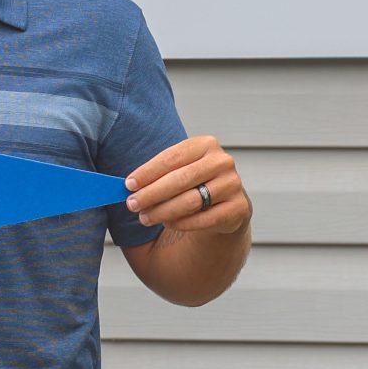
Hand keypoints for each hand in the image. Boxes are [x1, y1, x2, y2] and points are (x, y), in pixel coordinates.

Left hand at [127, 135, 251, 233]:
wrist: (225, 205)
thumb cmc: (194, 184)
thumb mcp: (179, 170)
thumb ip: (158, 174)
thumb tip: (128, 185)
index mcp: (206, 144)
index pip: (172, 157)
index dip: (148, 172)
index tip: (129, 184)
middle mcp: (222, 161)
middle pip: (180, 179)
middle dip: (151, 194)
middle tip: (132, 204)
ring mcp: (233, 184)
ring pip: (191, 201)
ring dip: (163, 211)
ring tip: (145, 218)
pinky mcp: (239, 207)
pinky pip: (204, 219)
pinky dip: (182, 223)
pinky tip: (168, 224)